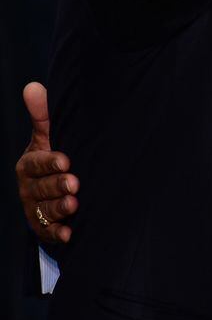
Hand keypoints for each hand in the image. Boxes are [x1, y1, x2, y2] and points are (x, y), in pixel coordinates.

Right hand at [15, 83, 77, 244]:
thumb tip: (33, 86)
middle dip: (56, 186)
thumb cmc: (55, 154)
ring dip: (59, 208)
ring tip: (74, 204)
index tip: (66, 160)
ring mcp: (36, 209)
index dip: (49, 162)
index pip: (35, 163)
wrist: (61, 185)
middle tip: (74, 183)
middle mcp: (29, 188)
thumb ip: (43, 114)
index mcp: (29, 164)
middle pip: (41, 188)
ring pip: (45, 210)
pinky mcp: (45, 227)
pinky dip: (58, 233)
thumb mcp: (49, 135)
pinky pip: (49, 232)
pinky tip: (69, 233)